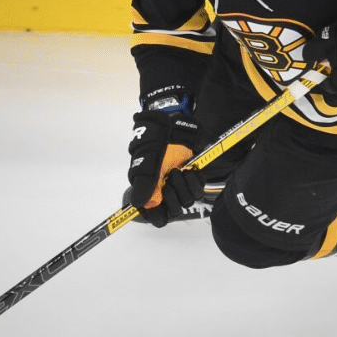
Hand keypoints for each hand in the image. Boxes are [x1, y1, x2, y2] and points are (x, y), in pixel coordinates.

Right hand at [126, 88, 203, 226]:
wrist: (172, 120)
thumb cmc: (154, 137)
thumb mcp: (146, 159)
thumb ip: (143, 183)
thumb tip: (137, 205)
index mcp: (147, 188)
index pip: (153, 216)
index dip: (156, 216)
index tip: (160, 207)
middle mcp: (163, 189)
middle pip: (173, 211)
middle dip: (173, 197)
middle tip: (169, 179)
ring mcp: (178, 183)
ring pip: (187, 201)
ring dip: (184, 187)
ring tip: (178, 170)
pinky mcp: (192, 175)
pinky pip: (198, 189)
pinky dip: (196, 181)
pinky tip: (190, 170)